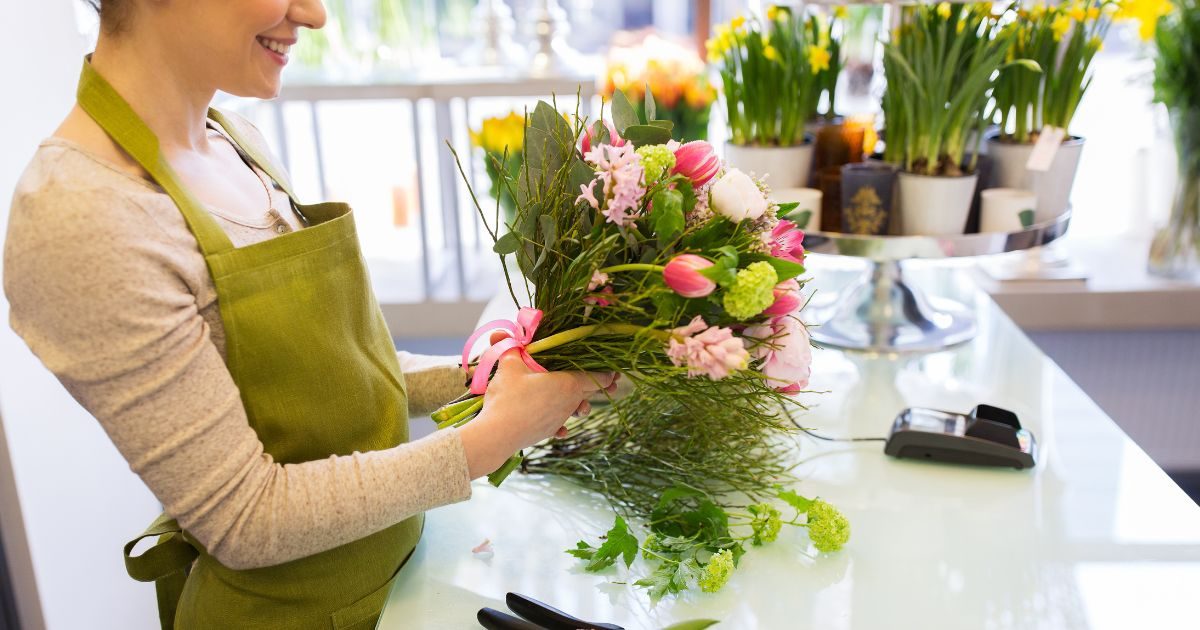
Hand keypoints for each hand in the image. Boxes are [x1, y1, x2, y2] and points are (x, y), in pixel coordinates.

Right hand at [458, 335, 616, 478]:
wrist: (497, 435)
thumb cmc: (508, 398)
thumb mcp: (509, 366)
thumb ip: (509, 347)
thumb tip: (498, 332)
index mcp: (568, 384)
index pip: (598, 376)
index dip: (608, 372)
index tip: (616, 370)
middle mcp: (570, 402)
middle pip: (590, 391)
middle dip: (596, 385)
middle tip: (608, 380)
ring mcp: (560, 418)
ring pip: (577, 408)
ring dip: (579, 402)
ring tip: (577, 399)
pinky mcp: (548, 431)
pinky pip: (561, 423)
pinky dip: (562, 421)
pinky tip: (559, 424)